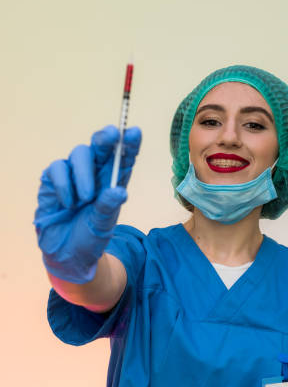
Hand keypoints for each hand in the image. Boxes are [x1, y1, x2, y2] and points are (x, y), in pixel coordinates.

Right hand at [33, 125, 141, 282]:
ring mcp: (74, 173)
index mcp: (115, 180)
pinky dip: (64, 185)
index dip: (130, 143)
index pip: (125, 157)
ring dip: (84, 174)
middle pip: (102, 145)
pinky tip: (68, 204)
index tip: (134, 132)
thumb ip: (108, 207)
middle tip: (112, 136)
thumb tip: (117, 191)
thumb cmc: (89, 237)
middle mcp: (96, 172)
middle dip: (107, 138)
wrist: (65, 254)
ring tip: (86, 199)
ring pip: (80, 153)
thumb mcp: (102, 226)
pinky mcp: (53, 178)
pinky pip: (58, 169)